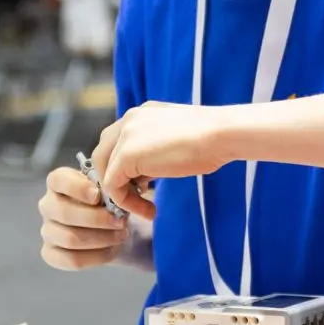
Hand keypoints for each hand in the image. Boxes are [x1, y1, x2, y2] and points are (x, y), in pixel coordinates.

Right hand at [37, 165, 127, 270]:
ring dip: (101, 238)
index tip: (98, 195)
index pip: (58, 180)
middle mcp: (47, 205)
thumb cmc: (109, 202)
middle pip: (64, 213)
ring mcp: (47, 231)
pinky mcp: (51, 254)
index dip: (77, 188)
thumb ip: (106, 188)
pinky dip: (96, 256)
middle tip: (119, 221)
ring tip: (121, 235)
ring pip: (70, 239)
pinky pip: (72, 260)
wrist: (114, 227)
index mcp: (58, 183)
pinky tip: (111, 250)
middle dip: (96, 219)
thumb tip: (110, 191)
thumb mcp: (109, 189)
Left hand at [92, 101, 236, 221]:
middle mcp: (128, 119)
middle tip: (136, 197)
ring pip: (105, 170)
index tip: (143, 187)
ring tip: (145, 208)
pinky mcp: (127, 155)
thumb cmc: (211, 139)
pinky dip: (126, 202)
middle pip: (102, 153)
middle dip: (114, 178)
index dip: (123, 167)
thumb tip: (145, 175)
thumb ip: (154, 151)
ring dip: (121, 193)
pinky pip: (113, 185)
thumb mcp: (175, 140)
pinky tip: (148, 210)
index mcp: (141, 114)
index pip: (116, 141)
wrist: (221, 134)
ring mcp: (125, 135)